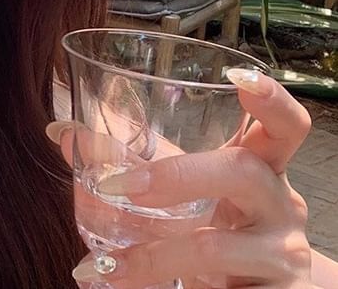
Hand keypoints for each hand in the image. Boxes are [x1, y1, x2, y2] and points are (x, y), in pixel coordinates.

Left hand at [49, 69, 315, 287]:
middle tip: (112, 185)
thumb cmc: (216, 227)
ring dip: (149, 257)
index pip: (285, 125)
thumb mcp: (183, 191)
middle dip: (174, 175)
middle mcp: (280, 205)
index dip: (270, 99)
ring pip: (215, 249)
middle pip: (242, 171)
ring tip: (101, 267)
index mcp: (263, 165)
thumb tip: (60, 131)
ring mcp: (282, 257)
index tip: (237, 78)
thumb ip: (129, 158)